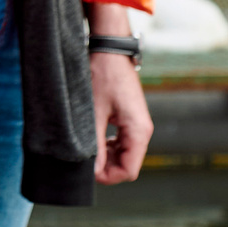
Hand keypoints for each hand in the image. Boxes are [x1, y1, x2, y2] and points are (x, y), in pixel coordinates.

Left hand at [91, 53, 151, 183]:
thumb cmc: (103, 75)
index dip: (108, 176)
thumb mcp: (94, 112)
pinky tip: (95, 138)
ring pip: (125, 153)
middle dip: (107, 167)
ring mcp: (137, 123)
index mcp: (139, 130)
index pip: (129, 170)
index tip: (88, 171)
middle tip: (84, 159)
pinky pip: (122, 141)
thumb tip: (91, 170)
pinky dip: (109, 145)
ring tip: (88, 147)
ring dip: (107, 156)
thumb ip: (94, 144)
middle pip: (127, 164)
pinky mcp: (130, 117)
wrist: (109, 49)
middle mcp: (142, 129)